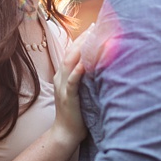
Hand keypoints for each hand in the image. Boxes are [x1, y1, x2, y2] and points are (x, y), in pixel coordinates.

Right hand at [52, 26, 89, 143]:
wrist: (66, 133)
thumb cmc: (77, 113)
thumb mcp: (80, 91)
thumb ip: (85, 78)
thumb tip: (100, 65)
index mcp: (63, 75)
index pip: (72, 51)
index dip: (82, 38)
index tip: (95, 27)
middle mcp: (61, 77)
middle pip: (70, 52)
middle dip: (83, 38)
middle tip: (96, 26)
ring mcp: (63, 87)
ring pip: (69, 63)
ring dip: (81, 49)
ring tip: (92, 38)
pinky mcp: (68, 98)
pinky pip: (72, 82)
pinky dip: (77, 71)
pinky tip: (84, 64)